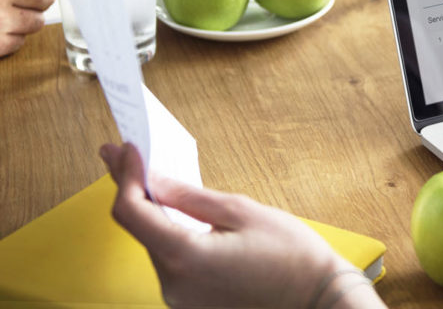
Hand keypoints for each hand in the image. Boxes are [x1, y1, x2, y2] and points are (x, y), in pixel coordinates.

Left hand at [101, 143, 367, 308]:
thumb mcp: (241, 211)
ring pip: (155, 245)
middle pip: (140, 228)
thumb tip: (154, 179)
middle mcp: (174, 286)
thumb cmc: (291, 257)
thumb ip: (190, 196)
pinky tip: (173, 213)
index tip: (127, 150)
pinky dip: (168, 234)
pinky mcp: (192, 305)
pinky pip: (171, 262)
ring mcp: (182, 301)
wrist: (318, 301)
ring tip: (148, 177)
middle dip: (133, 188)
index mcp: (184, 258)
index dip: (124, 175)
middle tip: (124, 154)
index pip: (131, 212)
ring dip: (151, 211)